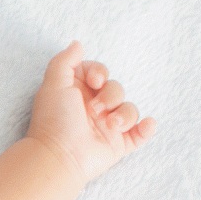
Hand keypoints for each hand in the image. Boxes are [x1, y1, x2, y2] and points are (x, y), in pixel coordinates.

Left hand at [27, 41, 156, 181]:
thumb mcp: (54, 84)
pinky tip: (146, 125)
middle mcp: (93, 108)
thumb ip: (65, 61)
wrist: (59, 156)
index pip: (99, 73)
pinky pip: (140, 134)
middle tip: (94, 110)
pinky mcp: (118, 144)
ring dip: (124, 114)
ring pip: (130, 110)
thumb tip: (77, 44)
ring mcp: (107, 126)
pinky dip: (146, 129)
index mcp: (78, 93)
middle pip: (117, 89)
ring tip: (110, 125)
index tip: (95, 80)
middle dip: (111, 95)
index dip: (101, 72)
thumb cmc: (54, 119)